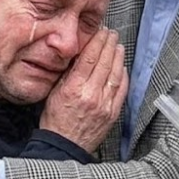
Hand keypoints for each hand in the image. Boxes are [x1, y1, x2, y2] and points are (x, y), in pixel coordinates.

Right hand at [38, 27, 126, 152]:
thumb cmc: (55, 120)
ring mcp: (104, 105)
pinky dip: (124, 76)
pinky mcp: (112, 114)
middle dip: (109, 44)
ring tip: (119, 45)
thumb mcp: (55, 92)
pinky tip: (123, 67)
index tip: (101, 31)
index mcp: (74, 88)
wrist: (64, 147)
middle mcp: (91, 95)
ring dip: (118, 57)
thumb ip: (68, 73)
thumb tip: (80, 54)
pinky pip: (122, 90)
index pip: (90, 57)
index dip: (97, 41)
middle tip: (112, 33)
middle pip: (105, 62)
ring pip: (116, 74)